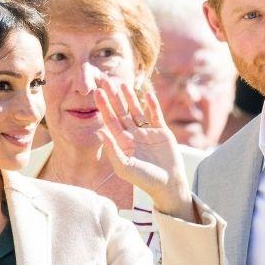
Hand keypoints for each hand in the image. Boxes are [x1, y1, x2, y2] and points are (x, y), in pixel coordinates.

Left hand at [94, 78, 194, 220]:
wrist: (168, 184)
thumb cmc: (144, 179)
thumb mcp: (125, 167)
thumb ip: (112, 150)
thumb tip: (99, 132)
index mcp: (123, 143)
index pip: (111, 121)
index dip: (104, 107)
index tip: (97, 93)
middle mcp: (134, 135)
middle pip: (122, 112)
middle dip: (114, 98)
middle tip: (106, 81)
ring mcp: (148, 133)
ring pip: (137, 111)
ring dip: (131, 98)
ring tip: (123, 84)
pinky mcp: (162, 132)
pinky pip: (156, 115)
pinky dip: (152, 105)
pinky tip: (148, 93)